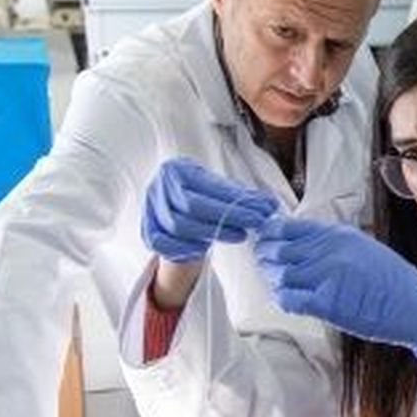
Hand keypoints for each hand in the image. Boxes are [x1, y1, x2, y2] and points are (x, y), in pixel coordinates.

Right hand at [142, 158, 278, 263]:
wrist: (176, 211)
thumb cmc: (202, 198)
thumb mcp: (219, 191)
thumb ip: (241, 197)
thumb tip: (269, 205)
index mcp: (175, 169)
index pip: (206, 190)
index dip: (234, 204)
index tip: (260, 213)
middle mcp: (157, 187)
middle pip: (191, 207)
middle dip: (226, 217)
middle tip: (253, 224)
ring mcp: (149, 210)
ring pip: (179, 225)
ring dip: (212, 232)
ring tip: (239, 234)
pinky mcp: (147, 231)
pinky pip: (165, 244)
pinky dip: (186, 247)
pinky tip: (207, 246)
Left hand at [254, 216, 416, 363]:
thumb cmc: (394, 281)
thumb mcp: (363, 248)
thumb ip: (332, 244)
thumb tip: (300, 243)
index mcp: (337, 235)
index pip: (286, 228)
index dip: (270, 236)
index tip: (267, 244)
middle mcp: (330, 251)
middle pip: (277, 250)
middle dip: (266, 260)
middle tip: (267, 268)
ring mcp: (328, 276)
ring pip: (279, 274)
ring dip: (275, 282)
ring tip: (282, 286)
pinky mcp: (328, 303)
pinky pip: (289, 299)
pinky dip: (284, 300)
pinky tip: (294, 302)